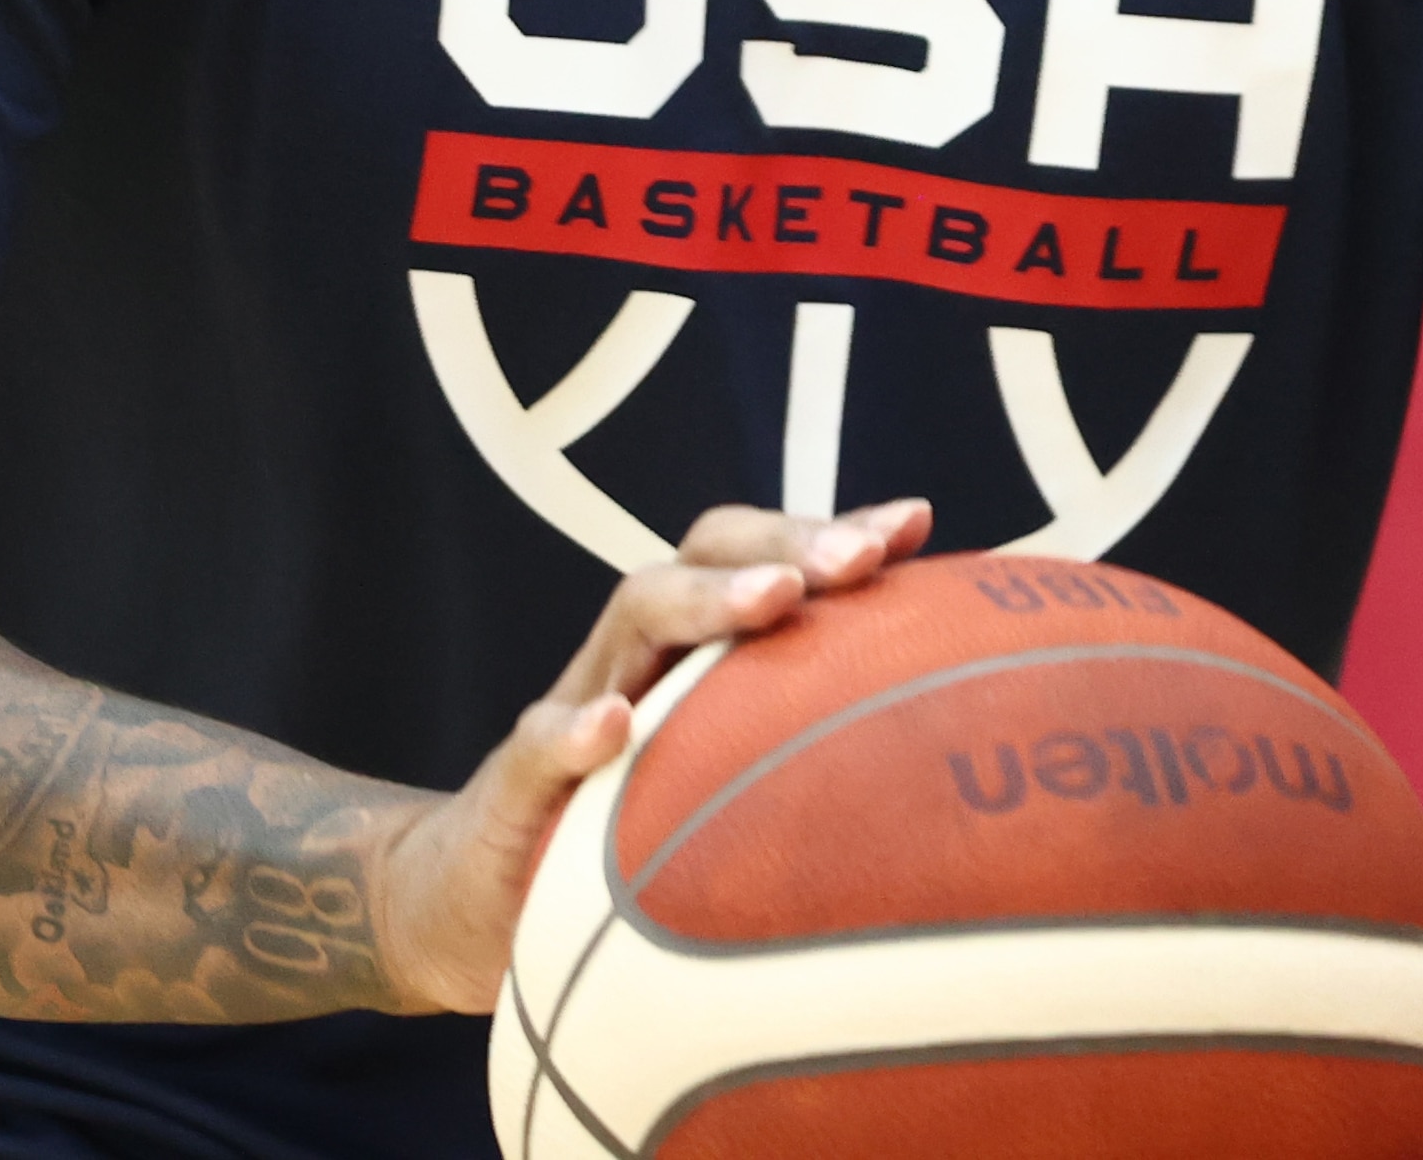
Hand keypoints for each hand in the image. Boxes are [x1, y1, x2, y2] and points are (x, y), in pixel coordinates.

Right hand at [365, 496, 929, 1014]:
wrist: (481, 897)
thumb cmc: (630, 830)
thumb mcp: (722, 781)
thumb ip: (801, 747)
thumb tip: (940, 743)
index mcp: (697, 650)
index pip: (763, 558)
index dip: (831, 531)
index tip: (913, 524)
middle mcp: (641, 656)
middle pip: (706, 555)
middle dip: (786, 541)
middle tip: (860, 557)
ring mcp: (579, 706)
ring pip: (637, 615)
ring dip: (707, 599)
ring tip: (774, 597)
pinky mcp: (520, 780)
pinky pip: (543, 741)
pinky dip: (577, 730)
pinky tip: (614, 728)